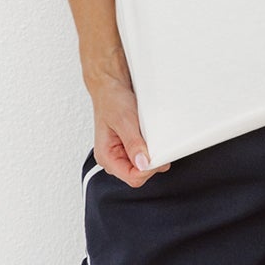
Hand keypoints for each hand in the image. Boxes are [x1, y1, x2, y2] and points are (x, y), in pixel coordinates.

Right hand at [87, 67, 169, 186]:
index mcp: (106, 157)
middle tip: (156, 144)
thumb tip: (143, 164)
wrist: (111, 87)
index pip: (132, 177)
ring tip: (149, 137)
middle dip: (151, 162)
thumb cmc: (112, 100)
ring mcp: (122, 155)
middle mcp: (113, 159)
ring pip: (144, 167)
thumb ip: (133, 144)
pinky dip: (152, 149)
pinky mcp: (130, 149)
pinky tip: (150, 138)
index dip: (148, 169)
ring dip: (152, 155)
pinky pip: (146, 157)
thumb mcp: (124, 120)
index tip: (158, 156)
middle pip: (140, 175)